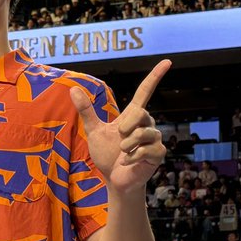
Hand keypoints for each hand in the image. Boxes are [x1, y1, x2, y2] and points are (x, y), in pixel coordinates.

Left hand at [71, 60, 170, 195]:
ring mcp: (155, 139)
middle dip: (125, 127)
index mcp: (133, 116)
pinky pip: (144, 150)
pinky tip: (127, 162)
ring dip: (126, 146)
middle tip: (119, 139)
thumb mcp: (94, 131)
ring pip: (141, 133)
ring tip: (123, 153)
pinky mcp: (159, 154)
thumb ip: (87, 111)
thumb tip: (73, 89)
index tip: (167, 61)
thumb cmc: (106, 154)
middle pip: (140, 112)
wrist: (114, 179)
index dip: (155, 76)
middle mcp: (147, 124)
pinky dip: (130, 158)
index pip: (145, 91)